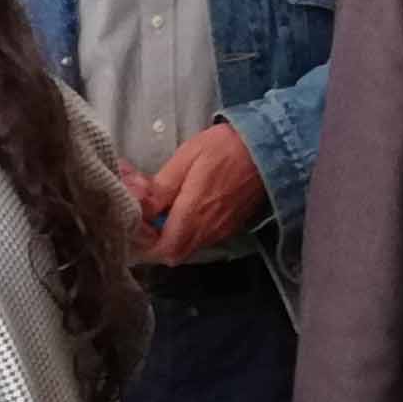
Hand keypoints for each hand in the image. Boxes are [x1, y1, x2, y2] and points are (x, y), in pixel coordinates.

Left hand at [137, 120, 267, 262]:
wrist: (267, 148)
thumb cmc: (223, 148)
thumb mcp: (185, 159)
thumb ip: (159, 189)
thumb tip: (138, 206)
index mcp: (193, 216)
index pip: (161, 250)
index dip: (143, 240)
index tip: (134, 218)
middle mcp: (207, 231)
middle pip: (172, 252)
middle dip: (153, 238)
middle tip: (144, 212)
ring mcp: (220, 231)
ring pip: (186, 246)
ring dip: (169, 233)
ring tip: (159, 206)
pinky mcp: (229, 226)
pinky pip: (200, 237)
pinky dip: (185, 229)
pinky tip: (180, 206)